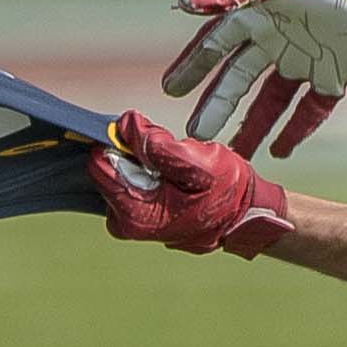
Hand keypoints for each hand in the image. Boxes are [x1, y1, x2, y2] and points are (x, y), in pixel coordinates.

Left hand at [90, 112, 295, 257]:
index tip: (149, 136)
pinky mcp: (136, 214)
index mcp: (135, 213)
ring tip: (175, 166)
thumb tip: (125, 124)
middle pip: (108, 166)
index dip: (122, 141)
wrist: (245, 218)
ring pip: (120, 170)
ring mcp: (129, 220)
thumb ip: (159, 145)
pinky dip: (147, 170)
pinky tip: (171, 174)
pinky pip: (129, 179)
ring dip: (143, 159)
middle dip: (135, 151)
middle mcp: (124, 222)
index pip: (101, 164)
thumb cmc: (228, 194)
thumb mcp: (200, 164)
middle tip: (170, 155)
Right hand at [162, 0, 346, 157]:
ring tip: (234, 153)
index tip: (170, 89)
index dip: (192, 66)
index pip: (215, 46)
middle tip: (196, 134)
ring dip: (252, 125)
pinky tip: (280, 151)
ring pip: (270, 101)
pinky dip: (297, 129)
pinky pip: (311, 108)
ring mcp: (305, 60)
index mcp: (258, 17)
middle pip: (238, 80)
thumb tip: (182, 2)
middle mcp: (276, 41)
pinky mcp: (333, 74)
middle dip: (216, 106)